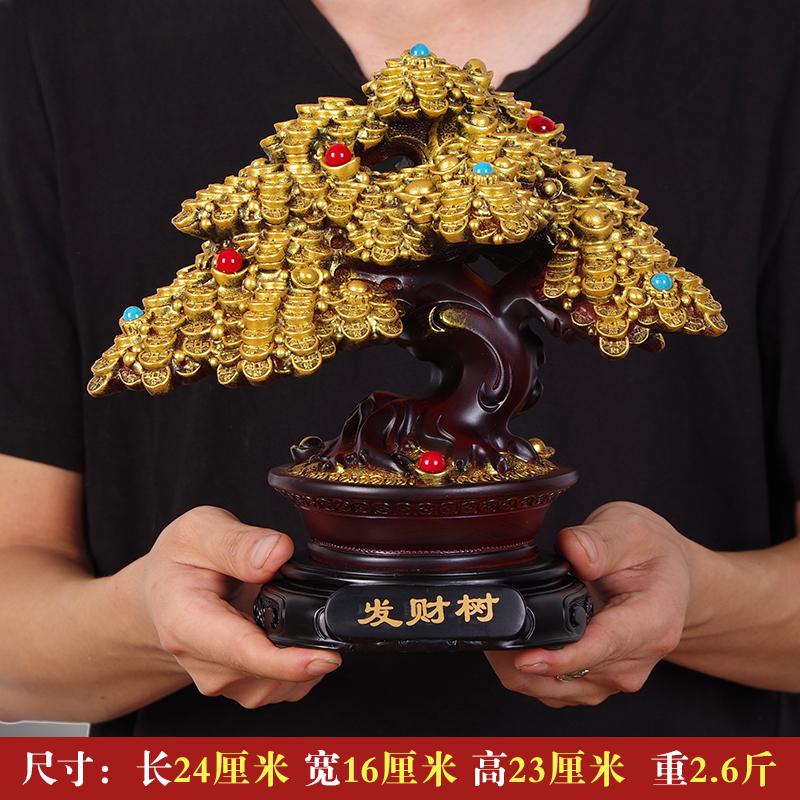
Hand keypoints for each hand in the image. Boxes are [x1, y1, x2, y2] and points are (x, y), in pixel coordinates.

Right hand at [141, 506, 340, 707]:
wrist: (164, 592)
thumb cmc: (180, 562)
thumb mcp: (200, 531)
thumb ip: (239, 542)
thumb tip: (277, 553)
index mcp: (187, 622)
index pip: (243, 651)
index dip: (287, 661)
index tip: (325, 658)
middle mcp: (203, 661)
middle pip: (270, 670)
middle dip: (306, 643)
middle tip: (314, 602)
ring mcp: (222, 680)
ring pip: (284, 683)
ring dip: (303, 651)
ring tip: (290, 607)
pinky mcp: (241, 687)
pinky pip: (287, 685)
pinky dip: (301, 661)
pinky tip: (289, 628)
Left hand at [486, 502, 691, 706]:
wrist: (668, 578)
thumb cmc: (650, 553)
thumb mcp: (630, 529)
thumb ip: (599, 541)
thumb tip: (574, 551)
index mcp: (652, 623)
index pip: (602, 648)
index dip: (560, 658)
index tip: (525, 659)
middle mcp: (635, 660)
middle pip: (570, 675)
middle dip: (523, 657)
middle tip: (488, 621)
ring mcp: (615, 678)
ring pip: (554, 691)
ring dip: (517, 669)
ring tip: (494, 630)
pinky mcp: (597, 684)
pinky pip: (554, 691)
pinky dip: (527, 674)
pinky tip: (512, 644)